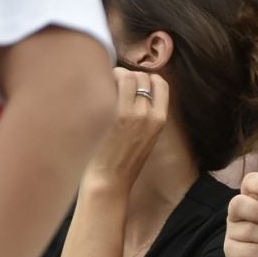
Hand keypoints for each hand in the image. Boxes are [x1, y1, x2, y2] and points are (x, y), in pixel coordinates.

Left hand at [83, 69, 170, 188]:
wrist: (110, 181)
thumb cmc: (123, 163)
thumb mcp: (146, 139)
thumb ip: (145, 118)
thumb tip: (134, 95)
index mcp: (160, 120)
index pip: (161, 84)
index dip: (146, 78)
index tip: (132, 84)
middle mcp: (150, 114)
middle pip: (144, 77)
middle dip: (129, 75)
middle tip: (113, 84)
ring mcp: (134, 114)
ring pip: (130, 76)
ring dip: (116, 75)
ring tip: (104, 84)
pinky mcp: (116, 115)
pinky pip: (115, 84)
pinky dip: (106, 80)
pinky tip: (96, 88)